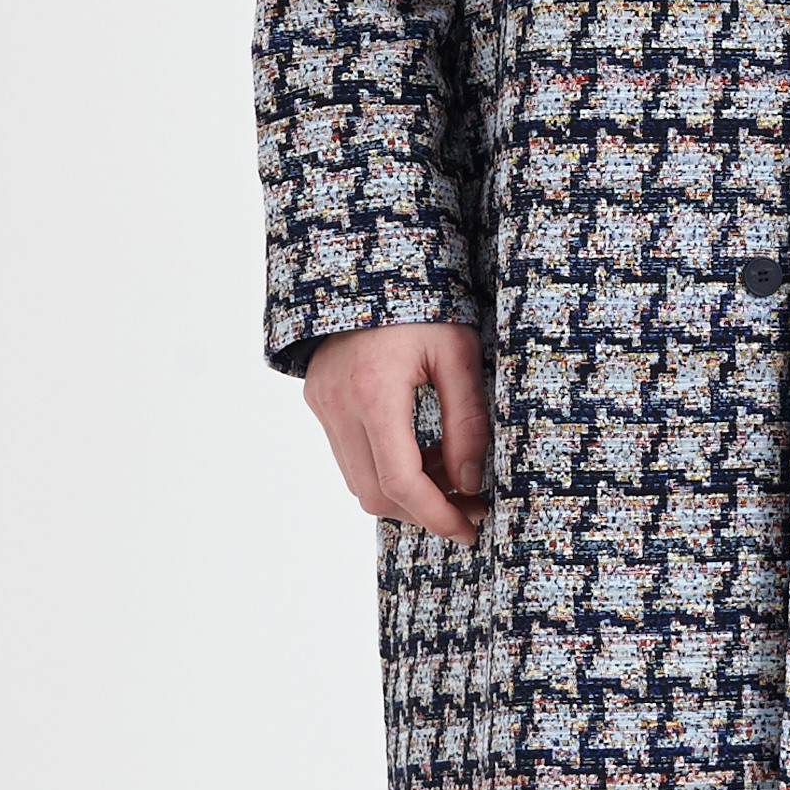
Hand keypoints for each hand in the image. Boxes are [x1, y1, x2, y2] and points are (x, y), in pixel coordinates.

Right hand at [304, 321, 490, 543]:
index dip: (437, 515)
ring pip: (359, 481)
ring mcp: (322, 405)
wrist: (367, 261)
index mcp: (375, 392)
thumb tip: (470, 482)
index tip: (470, 528)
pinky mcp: (319, 402)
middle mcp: (339, 405)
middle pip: (374, 494)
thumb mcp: (458, 354)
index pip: (399, 482)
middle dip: (423, 510)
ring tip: (451, 472)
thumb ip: (467, 422)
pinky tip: (424, 452)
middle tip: (470, 505)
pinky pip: (350, 457)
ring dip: (405, 491)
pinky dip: (386, 468)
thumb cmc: (421, 300)